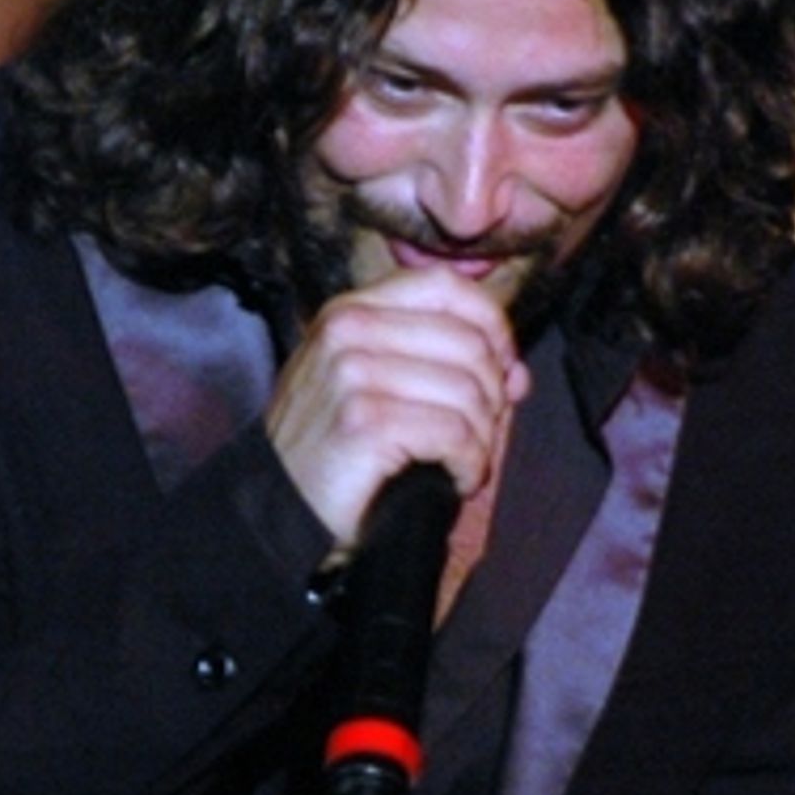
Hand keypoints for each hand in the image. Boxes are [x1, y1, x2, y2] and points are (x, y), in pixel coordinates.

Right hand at [263, 267, 528, 550]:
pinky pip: (455, 433)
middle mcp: (348, 330)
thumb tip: (517, 373)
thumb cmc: (334, 450)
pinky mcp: (364, 421)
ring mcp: (352, 373)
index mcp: (351, 310)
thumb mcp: (379, 388)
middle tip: (478, 436)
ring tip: (463, 463)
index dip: (490, 324)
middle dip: (492, 396)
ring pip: (468, 391)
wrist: (277, 508)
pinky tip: (455, 480)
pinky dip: (469, 464)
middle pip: (469, 342)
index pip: (446, 286)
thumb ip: (446, 367)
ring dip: (482, 438)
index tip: (500, 369)